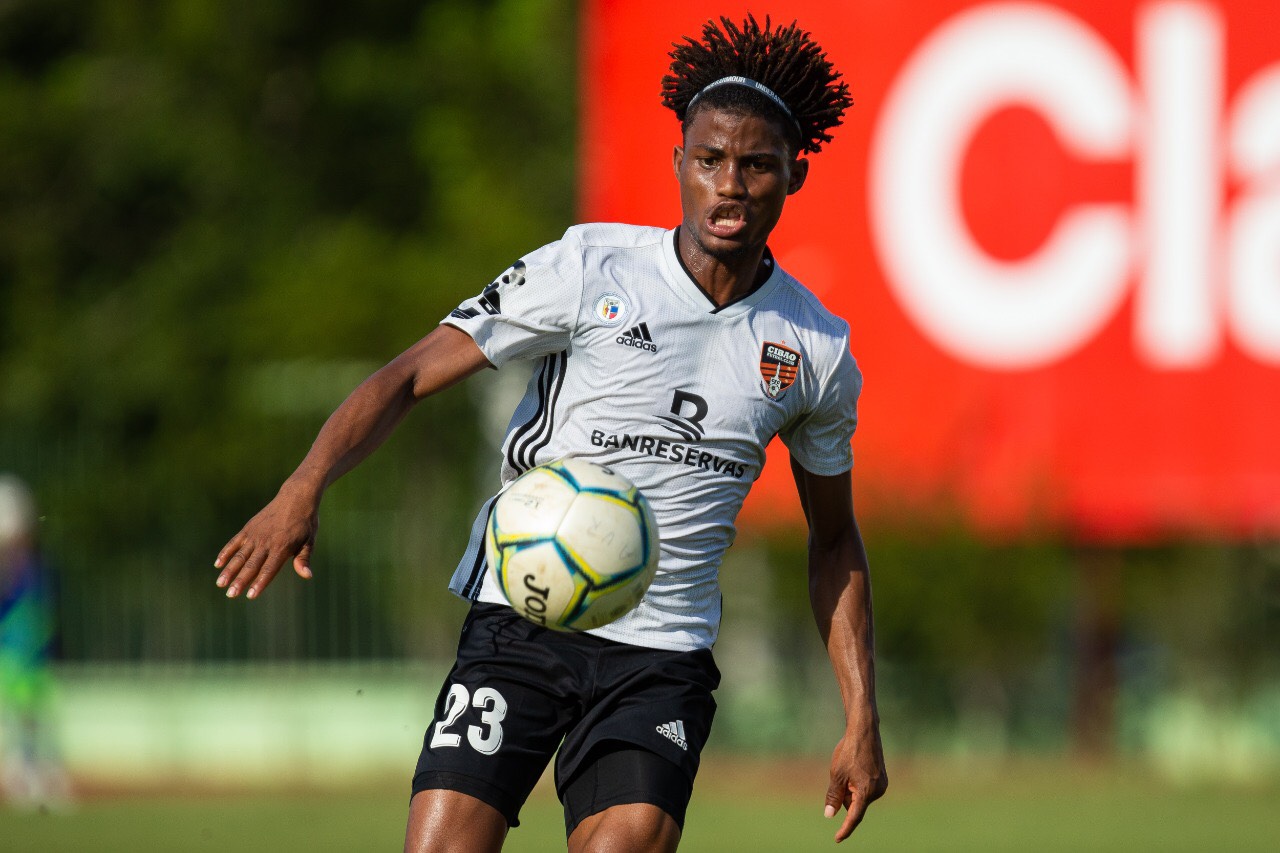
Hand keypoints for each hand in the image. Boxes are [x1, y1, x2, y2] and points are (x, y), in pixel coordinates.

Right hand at [214, 485, 318, 598]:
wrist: (296, 497)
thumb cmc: (305, 522)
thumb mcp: (309, 541)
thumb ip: (303, 559)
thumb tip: (307, 575)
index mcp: (282, 547)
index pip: (269, 569)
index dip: (260, 583)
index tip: (251, 595)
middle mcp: (266, 542)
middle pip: (251, 565)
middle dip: (240, 581)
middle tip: (230, 594)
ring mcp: (255, 535)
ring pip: (240, 555)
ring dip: (229, 570)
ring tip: (220, 584)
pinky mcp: (249, 528)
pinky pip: (235, 542)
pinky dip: (226, 552)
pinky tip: (218, 564)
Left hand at [823, 726, 886, 842]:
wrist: (864, 732)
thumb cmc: (849, 752)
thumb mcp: (836, 775)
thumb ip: (833, 797)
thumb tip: (830, 816)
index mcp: (867, 792)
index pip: (854, 817)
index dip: (845, 829)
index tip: (837, 839)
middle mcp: (878, 791)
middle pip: (856, 805)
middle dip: (844, 798)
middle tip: (840, 777)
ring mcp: (882, 785)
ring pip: (860, 797)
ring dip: (850, 791)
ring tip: (848, 769)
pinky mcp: (882, 779)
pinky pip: (866, 790)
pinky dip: (857, 786)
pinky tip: (854, 769)